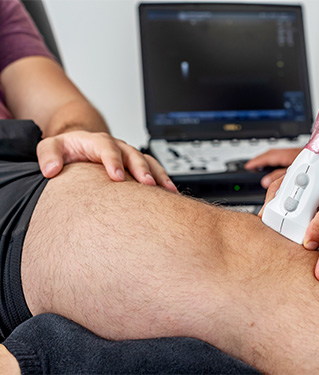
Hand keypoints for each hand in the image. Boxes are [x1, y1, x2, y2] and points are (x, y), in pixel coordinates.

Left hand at [36, 131, 177, 192]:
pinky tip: (171, 193)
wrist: (79, 147)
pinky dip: (164, 180)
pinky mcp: (136, 166)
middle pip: (133, 154)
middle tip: (147, 184)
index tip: (116, 177)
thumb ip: (48, 155)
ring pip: (148, 162)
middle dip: (141, 169)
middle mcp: (116, 147)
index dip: (113, 161)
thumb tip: (51, 170)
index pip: (107, 148)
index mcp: (96, 141)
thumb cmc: (67, 150)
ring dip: (158, 175)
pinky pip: (154, 170)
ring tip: (168, 190)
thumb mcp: (51, 147)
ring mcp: (128, 156)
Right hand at [245, 148, 301, 187]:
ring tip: (261, 164)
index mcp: (287, 155)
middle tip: (251, 165)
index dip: (256, 161)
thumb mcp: (292, 174)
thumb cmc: (311, 168)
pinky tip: (277, 165)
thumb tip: (265, 182)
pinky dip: (275, 160)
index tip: (248, 166)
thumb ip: (278, 177)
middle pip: (270, 154)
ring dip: (267, 159)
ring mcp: (295, 154)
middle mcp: (290, 152)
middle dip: (259, 159)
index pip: (267, 157)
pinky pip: (282, 156)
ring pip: (276, 154)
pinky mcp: (299, 157)